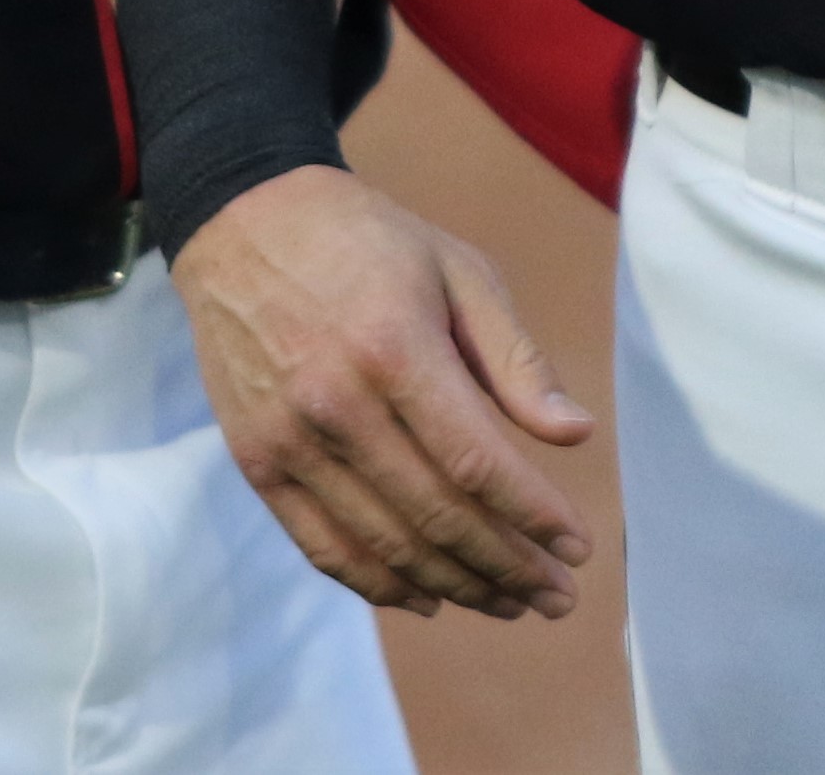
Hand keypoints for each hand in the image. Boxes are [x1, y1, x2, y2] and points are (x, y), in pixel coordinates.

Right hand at [171, 164, 597, 617]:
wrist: (245, 221)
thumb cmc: (367, 241)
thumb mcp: (457, 270)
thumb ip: (515, 358)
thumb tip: (575, 434)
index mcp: (395, 347)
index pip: (476, 463)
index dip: (533, 517)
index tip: (579, 548)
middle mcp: (337, 403)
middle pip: (435, 516)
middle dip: (508, 568)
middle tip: (557, 597)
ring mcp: (289, 439)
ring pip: (384, 545)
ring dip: (456, 587)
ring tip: (508, 603)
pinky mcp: (256, 461)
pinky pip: (322, 547)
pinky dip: (379, 585)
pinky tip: (427, 598)